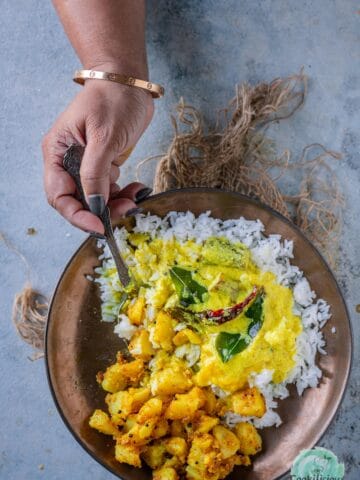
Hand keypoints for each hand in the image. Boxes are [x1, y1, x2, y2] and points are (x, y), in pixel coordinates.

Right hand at [42, 79, 153, 233]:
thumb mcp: (103, 137)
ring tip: (135, 199)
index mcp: (57, 153)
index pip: (59, 196)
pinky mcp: (103, 165)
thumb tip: (94, 205)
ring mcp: (85, 165)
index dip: (78, 215)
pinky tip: (138, 190)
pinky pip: (110, 189)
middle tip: (126, 210)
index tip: (101, 226)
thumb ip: (95, 173)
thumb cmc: (113, 99)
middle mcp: (67, 162)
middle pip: (78, 201)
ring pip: (96, 199)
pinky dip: (123, 194)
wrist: (130, 82)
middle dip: (101, 212)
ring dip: (115, 205)